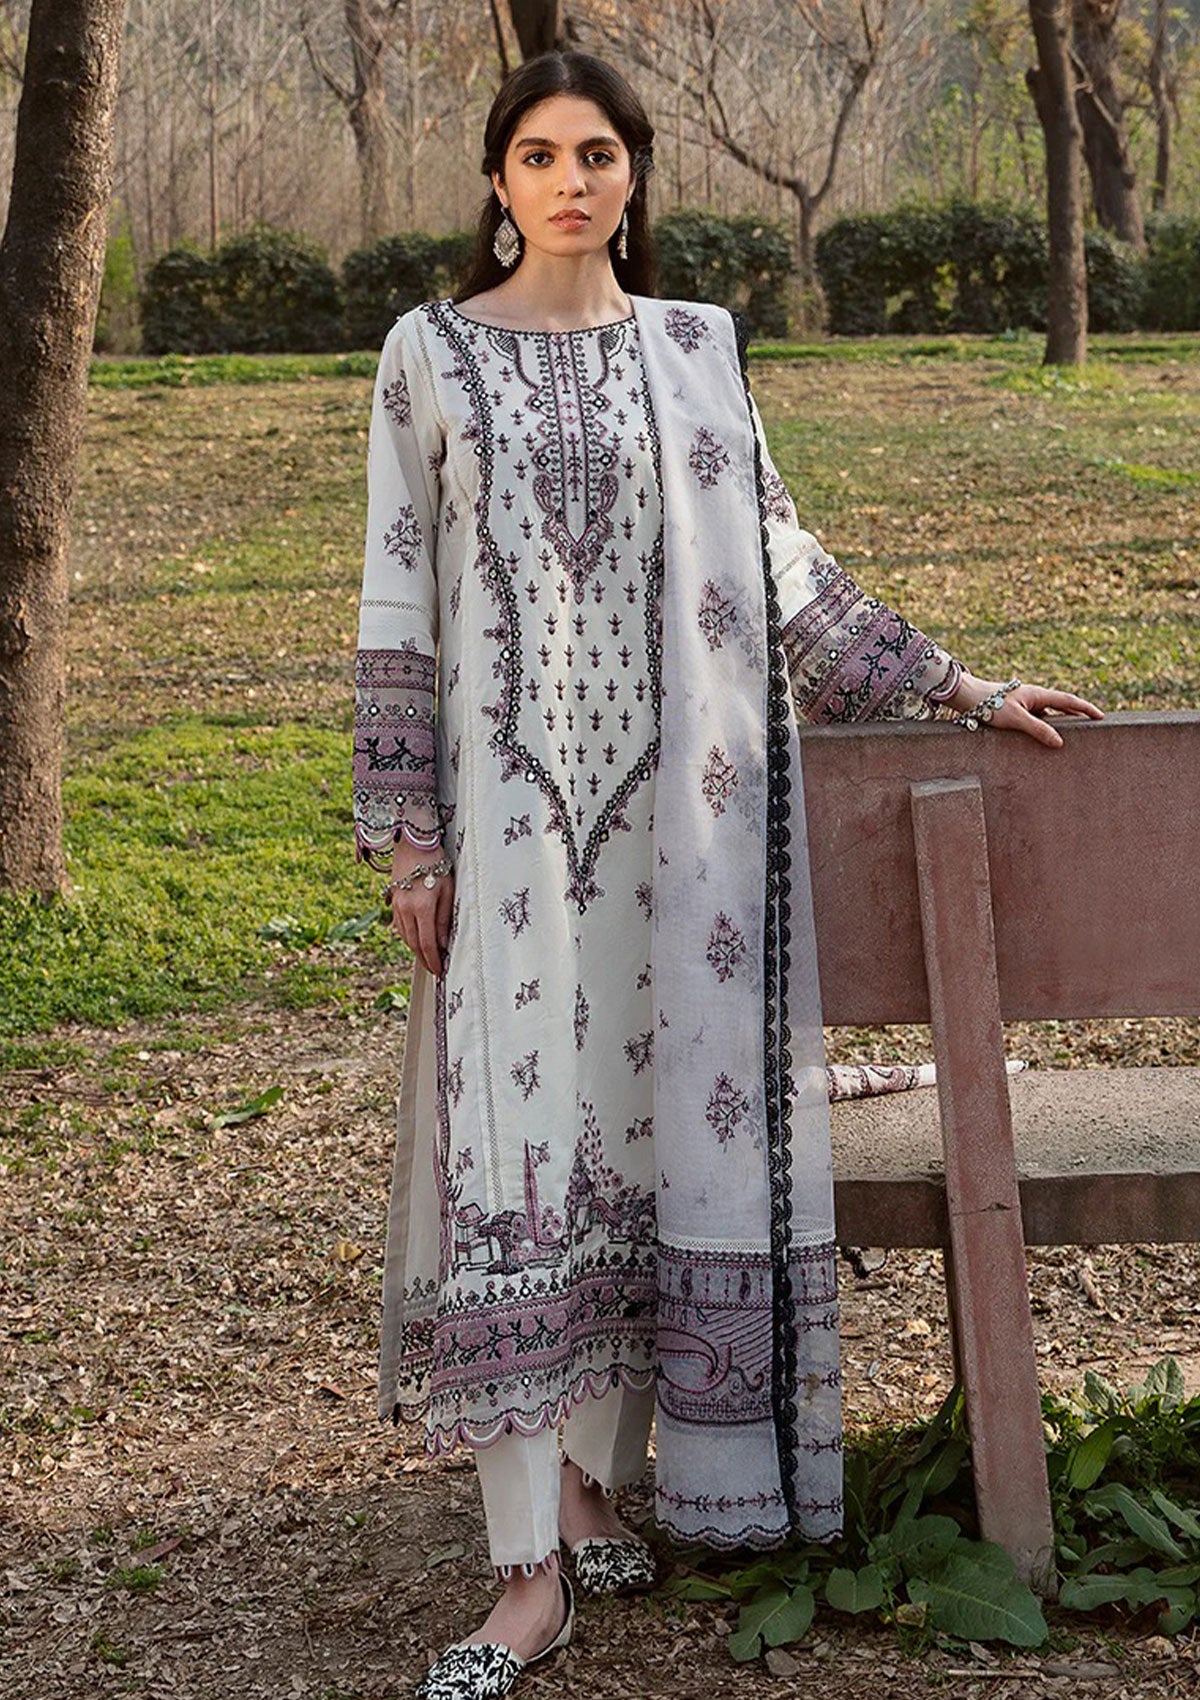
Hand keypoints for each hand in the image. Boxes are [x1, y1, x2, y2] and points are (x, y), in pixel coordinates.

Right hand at [387, 838, 453, 976]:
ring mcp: (396, 906)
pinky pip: (400, 927)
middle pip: (414, 944)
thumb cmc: (436, 865)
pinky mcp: (393, 902)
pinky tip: (417, 940)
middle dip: (424, 960)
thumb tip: (442, 944)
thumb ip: (444, 919)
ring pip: (405, 937)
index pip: (427, 943)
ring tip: (427, 958)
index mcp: (422, 908)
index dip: (433, 960)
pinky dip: (409, 937)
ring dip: (416, 950)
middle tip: (434, 969)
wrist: (414, 845)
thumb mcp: (448, 891)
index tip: (440, 971)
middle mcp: (406, 910)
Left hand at [953, 672, 1103, 748]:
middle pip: (1063, 706)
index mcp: (1039, 694)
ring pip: (1050, 713)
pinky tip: (1047, 738)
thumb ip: (1038, 730)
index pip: (1069, 701)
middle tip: (1094, 724)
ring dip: (1063, 721)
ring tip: (1076, 734)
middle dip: (1079, 714)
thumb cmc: (990, 705)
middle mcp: (1035, 697)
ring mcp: (1026, 703)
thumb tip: (1060, 743)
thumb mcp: (1016, 719)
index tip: (1101, 716)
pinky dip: (1047, 726)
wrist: (968, 698)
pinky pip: (1038, 719)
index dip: (1086, 709)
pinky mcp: (1017, 711)